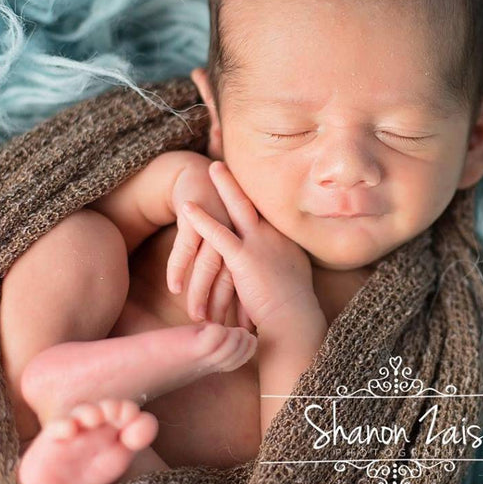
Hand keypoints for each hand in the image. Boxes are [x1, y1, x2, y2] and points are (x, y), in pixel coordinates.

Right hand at [166, 162, 249, 328]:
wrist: (203, 176)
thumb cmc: (221, 214)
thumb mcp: (241, 240)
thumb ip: (245, 266)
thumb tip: (250, 299)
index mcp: (254, 241)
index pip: (253, 280)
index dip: (249, 305)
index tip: (247, 331)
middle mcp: (238, 233)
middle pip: (234, 275)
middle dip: (229, 304)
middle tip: (225, 331)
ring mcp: (218, 223)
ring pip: (209, 264)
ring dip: (201, 292)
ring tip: (196, 318)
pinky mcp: (196, 216)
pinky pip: (186, 246)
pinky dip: (179, 267)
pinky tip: (173, 287)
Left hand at [176, 161, 317, 330]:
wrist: (294, 321)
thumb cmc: (292, 311)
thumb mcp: (293, 280)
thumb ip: (283, 266)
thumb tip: (281, 266)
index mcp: (285, 242)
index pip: (267, 213)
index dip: (255, 196)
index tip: (246, 181)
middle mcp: (275, 237)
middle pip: (255, 202)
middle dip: (238, 181)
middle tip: (223, 162)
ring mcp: (260, 245)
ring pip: (239, 208)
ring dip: (224, 186)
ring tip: (210, 167)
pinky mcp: (244, 259)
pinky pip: (218, 234)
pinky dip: (202, 219)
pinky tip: (187, 207)